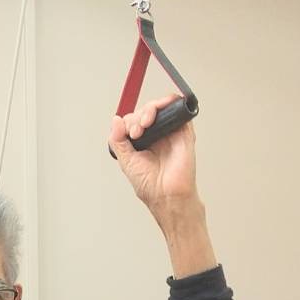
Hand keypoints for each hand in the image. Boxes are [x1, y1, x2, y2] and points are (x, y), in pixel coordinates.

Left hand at [109, 95, 198, 219]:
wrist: (167, 195)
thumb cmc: (150, 185)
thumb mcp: (126, 161)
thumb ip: (118, 140)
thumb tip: (116, 120)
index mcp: (143, 142)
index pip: (134, 121)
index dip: (129, 123)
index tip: (129, 135)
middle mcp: (158, 136)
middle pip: (147, 111)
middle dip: (138, 116)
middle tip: (137, 132)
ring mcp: (171, 133)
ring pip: (162, 107)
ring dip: (151, 108)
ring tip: (145, 123)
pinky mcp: (184, 132)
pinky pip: (180, 109)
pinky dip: (169, 104)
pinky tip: (158, 116)